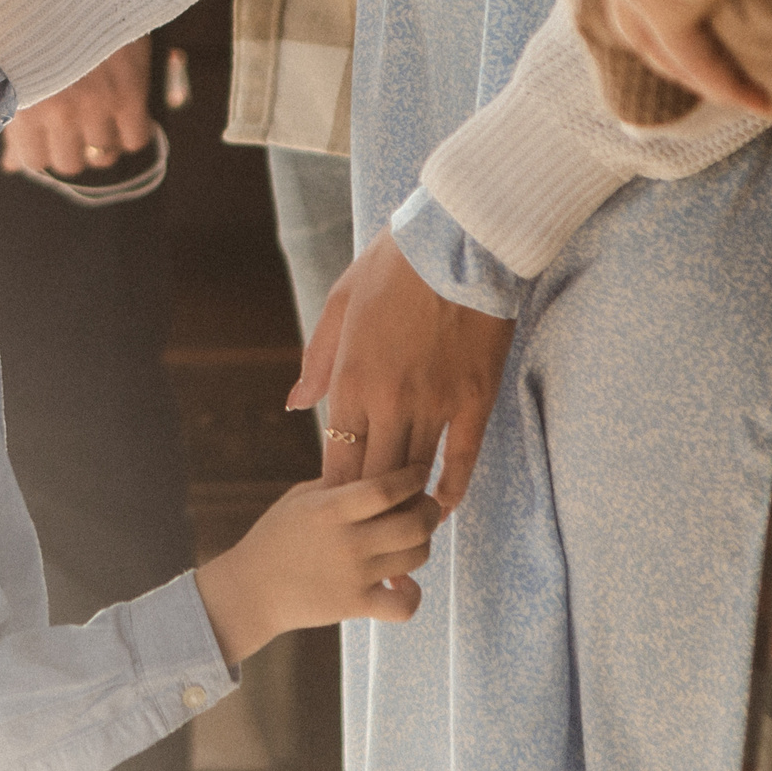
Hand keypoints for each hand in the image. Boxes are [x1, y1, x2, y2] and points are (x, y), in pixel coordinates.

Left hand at [0, 37, 153, 175]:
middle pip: (69, 165)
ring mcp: (94, 104)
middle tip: (77, 127)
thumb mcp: (16, 63)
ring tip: (102, 116)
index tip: (49, 136)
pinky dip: (133, 131)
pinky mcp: (129, 93)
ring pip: (103, 157)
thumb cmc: (42, 18)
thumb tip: (11, 166)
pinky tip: (126, 111)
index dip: (43, 151)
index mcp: (22, 101)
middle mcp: (56, 110)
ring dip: (104, 141)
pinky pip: (136, 139)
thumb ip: (13, 115)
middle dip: (73, 149)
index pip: (32, 162)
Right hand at [193, 466, 441, 664]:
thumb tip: (381, 463)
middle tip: (425, 506)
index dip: (412, 477)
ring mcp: (353, 577)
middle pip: (415, 523)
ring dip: (423, 544)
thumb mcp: (301, 498)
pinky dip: (412, 594)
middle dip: (430, 510)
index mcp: (329, 509)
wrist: (250, 590)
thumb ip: (340, 482)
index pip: (386, 487)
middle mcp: (346, 542)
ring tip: (411, 539)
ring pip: (416, 557)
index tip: (418, 472)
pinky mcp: (356, 606)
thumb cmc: (276, 536)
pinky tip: (402, 583)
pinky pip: (404, 606)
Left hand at [290, 227, 512, 513]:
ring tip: (400, 523)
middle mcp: (390, 401)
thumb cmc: (393, 267)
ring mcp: (435, 404)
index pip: (338, 459)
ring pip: (415, 470)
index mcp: (351, 380)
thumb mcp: (340, 304)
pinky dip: (451, 486)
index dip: (335, 490)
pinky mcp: (475, 400)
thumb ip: (317, 362)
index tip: (336, 507)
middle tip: (366, 527)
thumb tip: (296, 406)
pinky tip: (443, 504)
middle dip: (367, 507)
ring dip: (406, 502)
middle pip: (374, 476)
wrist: (457, 243)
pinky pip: (462, 457)